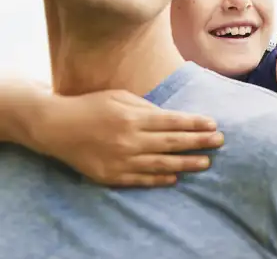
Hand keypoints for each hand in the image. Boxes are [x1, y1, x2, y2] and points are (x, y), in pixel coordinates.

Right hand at [32, 89, 223, 186]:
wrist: (57, 127)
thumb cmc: (92, 106)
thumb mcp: (121, 97)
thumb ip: (147, 107)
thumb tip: (172, 117)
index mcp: (133, 118)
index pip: (173, 122)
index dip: (195, 124)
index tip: (213, 125)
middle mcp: (129, 140)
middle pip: (172, 143)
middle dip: (199, 142)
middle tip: (220, 142)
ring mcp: (120, 160)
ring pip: (160, 164)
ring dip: (186, 163)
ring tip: (206, 163)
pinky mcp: (110, 176)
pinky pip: (140, 179)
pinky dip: (159, 179)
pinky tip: (175, 177)